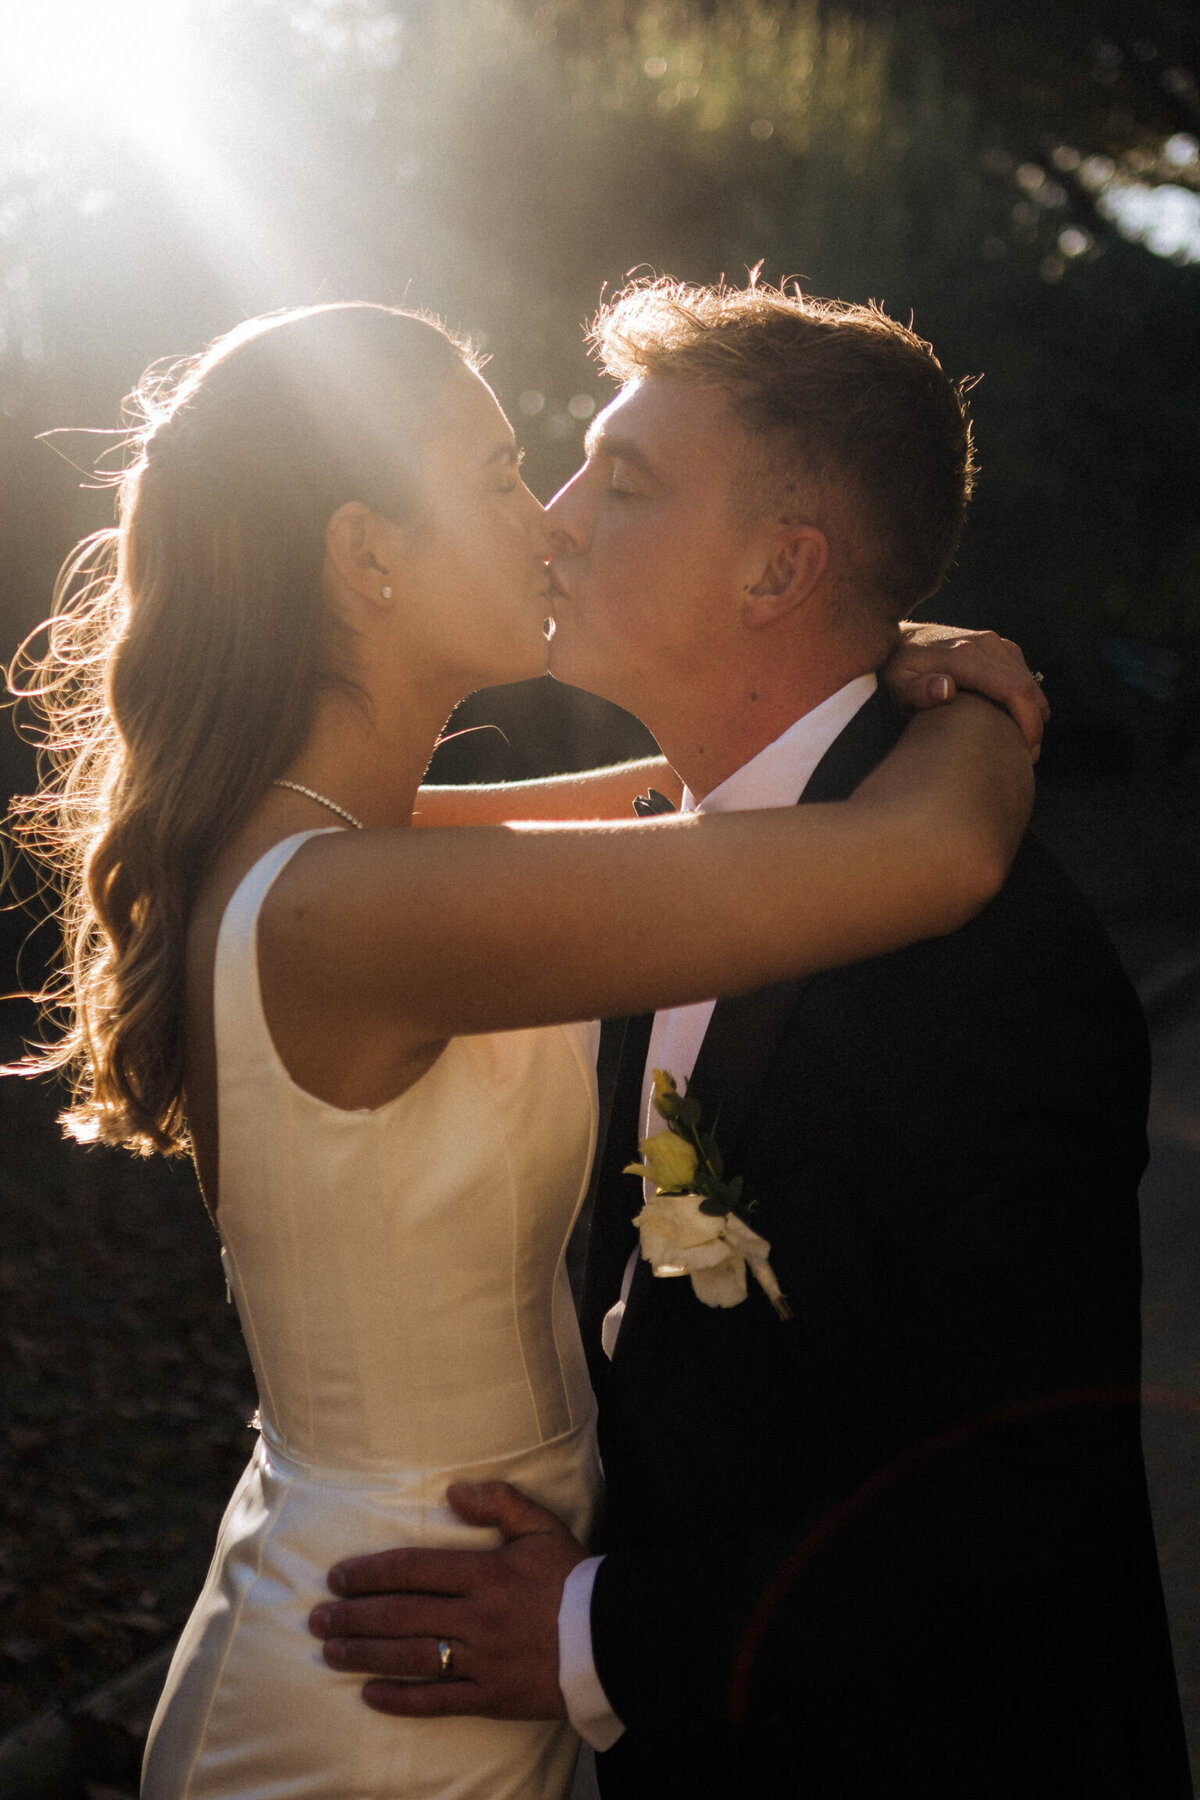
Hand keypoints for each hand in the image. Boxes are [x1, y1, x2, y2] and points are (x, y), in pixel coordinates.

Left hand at [308, 1480, 586, 1719]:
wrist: (616, 1637)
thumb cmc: (577, 1577)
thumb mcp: (543, 1527)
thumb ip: (500, 1502)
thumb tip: (453, 1491)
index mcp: (488, 1572)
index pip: (415, 1569)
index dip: (372, 1572)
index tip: (339, 1576)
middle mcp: (479, 1616)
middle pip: (404, 1614)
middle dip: (354, 1615)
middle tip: (317, 1618)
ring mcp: (484, 1659)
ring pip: (413, 1657)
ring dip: (366, 1655)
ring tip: (330, 1652)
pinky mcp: (493, 1696)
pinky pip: (440, 1701)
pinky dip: (402, 1699)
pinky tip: (371, 1695)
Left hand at [883, 623, 1048, 760]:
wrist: (900, 639)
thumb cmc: (898, 669)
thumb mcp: (898, 684)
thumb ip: (918, 690)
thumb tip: (947, 690)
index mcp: (966, 656)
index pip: (1015, 689)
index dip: (1029, 722)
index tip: (1027, 750)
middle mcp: (985, 644)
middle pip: (1028, 687)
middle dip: (1034, 723)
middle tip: (1026, 755)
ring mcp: (994, 642)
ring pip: (1029, 681)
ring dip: (1033, 711)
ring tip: (1020, 742)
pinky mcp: (997, 646)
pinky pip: (1022, 673)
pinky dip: (1025, 698)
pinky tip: (1013, 719)